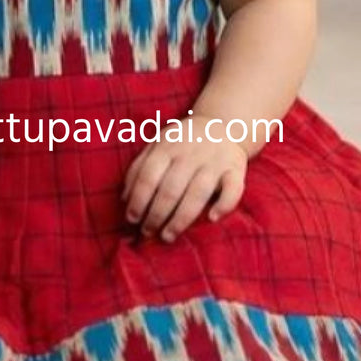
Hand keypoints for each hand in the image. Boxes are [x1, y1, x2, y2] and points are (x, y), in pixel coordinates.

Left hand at [120, 115, 247, 242]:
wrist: (223, 125)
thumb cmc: (182, 142)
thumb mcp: (157, 145)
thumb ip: (139, 168)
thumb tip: (124, 199)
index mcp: (167, 147)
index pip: (148, 176)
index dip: (138, 200)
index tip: (132, 219)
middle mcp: (190, 154)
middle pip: (170, 189)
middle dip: (156, 215)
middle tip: (147, 232)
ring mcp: (214, 162)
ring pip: (197, 194)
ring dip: (181, 219)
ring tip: (167, 235)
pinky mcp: (236, 170)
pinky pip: (233, 189)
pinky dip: (224, 204)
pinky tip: (212, 218)